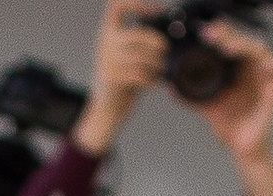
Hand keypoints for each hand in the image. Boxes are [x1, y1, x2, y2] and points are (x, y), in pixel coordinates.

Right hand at [75, 0, 168, 149]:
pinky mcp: (112, 78)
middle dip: (156, 42)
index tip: (157, 10)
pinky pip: (139, 75)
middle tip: (166, 49)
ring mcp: (107, 60)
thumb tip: (166, 37)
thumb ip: (140, 43)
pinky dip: (151, 79)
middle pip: (137, 35)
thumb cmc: (124, 79)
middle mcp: (106, 42)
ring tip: (162, 68)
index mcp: (109, 31)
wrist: (108, 107)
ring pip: (140, 57)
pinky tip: (156, 82)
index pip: (117, 5)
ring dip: (156, 63)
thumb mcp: (128, 55)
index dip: (137, 4)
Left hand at [196, 20, 272, 195]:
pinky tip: (260, 64)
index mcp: (235, 66)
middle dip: (228, 35)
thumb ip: (190, 94)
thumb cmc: (230, 126)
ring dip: (244, 45)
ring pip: (259, 49)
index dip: (219, 34)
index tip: (203, 35)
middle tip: (212, 36)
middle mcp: (250, 67)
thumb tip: (171, 87)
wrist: (242, 149)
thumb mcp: (206, 105)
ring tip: (228, 48)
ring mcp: (264, 76)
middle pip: (243, 40)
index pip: (229, 40)